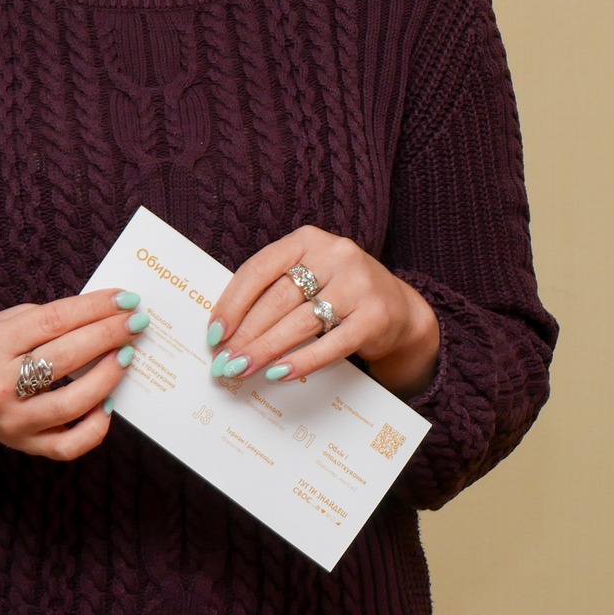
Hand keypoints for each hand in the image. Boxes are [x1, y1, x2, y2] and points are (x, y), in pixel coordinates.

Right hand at [0, 288, 149, 461]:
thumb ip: (43, 319)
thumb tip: (100, 313)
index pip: (52, 321)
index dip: (94, 308)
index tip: (125, 298)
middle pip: (64, 357)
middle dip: (108, 335)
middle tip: (136, 321)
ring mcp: (12, 422)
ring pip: (71, 403)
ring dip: (107, 377)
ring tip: (127, 355)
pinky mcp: (26, 446)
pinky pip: (69, 446)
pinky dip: (95, 427)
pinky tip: (108, 403)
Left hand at [205, 227, 440, 397]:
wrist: (399, 310)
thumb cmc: (338, 294)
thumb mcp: (308, 277)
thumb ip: (273, 291)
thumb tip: (225, 331)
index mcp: (308, 240)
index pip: (260, 269)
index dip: (233, 303)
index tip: (214, 333)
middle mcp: (335, 254)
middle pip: (278, 298)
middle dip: (246, 334)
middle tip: (224, 362)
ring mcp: (358, 284)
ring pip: (300, 322)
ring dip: (266, 350)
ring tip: (242, 370)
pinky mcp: (376, 315)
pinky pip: (332, 343)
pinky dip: (302, 361)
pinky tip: (279, 374)